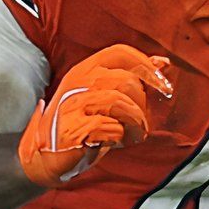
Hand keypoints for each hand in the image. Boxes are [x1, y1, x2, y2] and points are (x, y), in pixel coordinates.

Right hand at [19, 47, 172, 186]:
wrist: (45, 156)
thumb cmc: (83, 126)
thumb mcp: (106, 98)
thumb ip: (132, 78)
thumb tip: (162, 63)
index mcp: (86, 69)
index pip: (120, 52)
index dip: (146, 66)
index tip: (163, 86)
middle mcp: (77, 82)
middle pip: (125, 80)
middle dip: (142, 104)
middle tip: (139, 122)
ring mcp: (71, 104)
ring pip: (118, 102)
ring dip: (134, 122)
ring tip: (132, 134)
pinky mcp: (71, 129)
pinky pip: (107, 127)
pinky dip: (118, 136)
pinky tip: (113, 142)